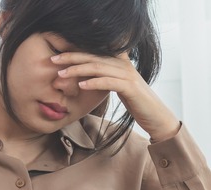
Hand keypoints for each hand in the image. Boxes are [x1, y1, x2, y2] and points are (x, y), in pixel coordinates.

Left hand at [51, 52, 180, 142]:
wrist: (157, 117)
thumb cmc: (137, 103)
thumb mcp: (120, 87)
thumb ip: (107, 78)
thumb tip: (87, 78)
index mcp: (120, 62)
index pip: (94, 52)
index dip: (75, 51)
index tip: (57, 56)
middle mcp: (124, 64)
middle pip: (93, 56)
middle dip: (71, 57)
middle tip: (53, 61)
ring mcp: (128, 75)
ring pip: (98, 67)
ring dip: (78, 70)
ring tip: (62, 74)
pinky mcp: (130, 87)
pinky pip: (108, 82)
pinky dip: (93, 82)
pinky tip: (81, 85)